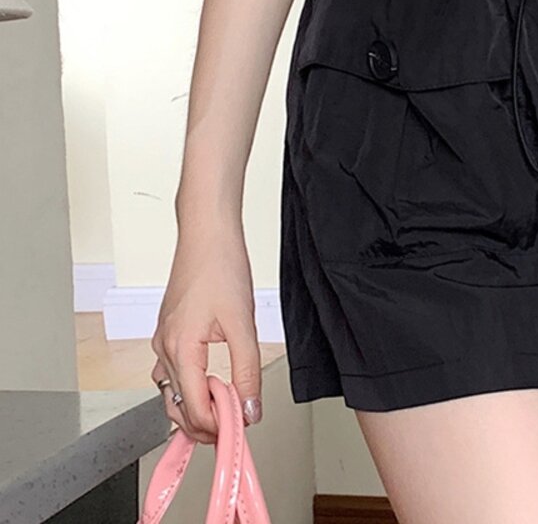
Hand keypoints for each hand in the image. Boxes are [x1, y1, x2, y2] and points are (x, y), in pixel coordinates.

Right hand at [150, 220, 262, 443]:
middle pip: (176, 407)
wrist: (207, 234)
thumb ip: (247, 370)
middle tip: (234, 428)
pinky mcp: (168, 330)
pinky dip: (188, 386)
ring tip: (225, 410)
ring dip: (194, 407)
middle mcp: (164, 348)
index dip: (217, 426)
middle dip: (203, 424)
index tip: (241, 429)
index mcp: (180, 349)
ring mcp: (163, 339)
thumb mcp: (243, 323)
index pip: (192, 409)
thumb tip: (249, 410)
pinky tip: (209, 382)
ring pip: (170, 391)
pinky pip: (171, 371)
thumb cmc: (222, 268)